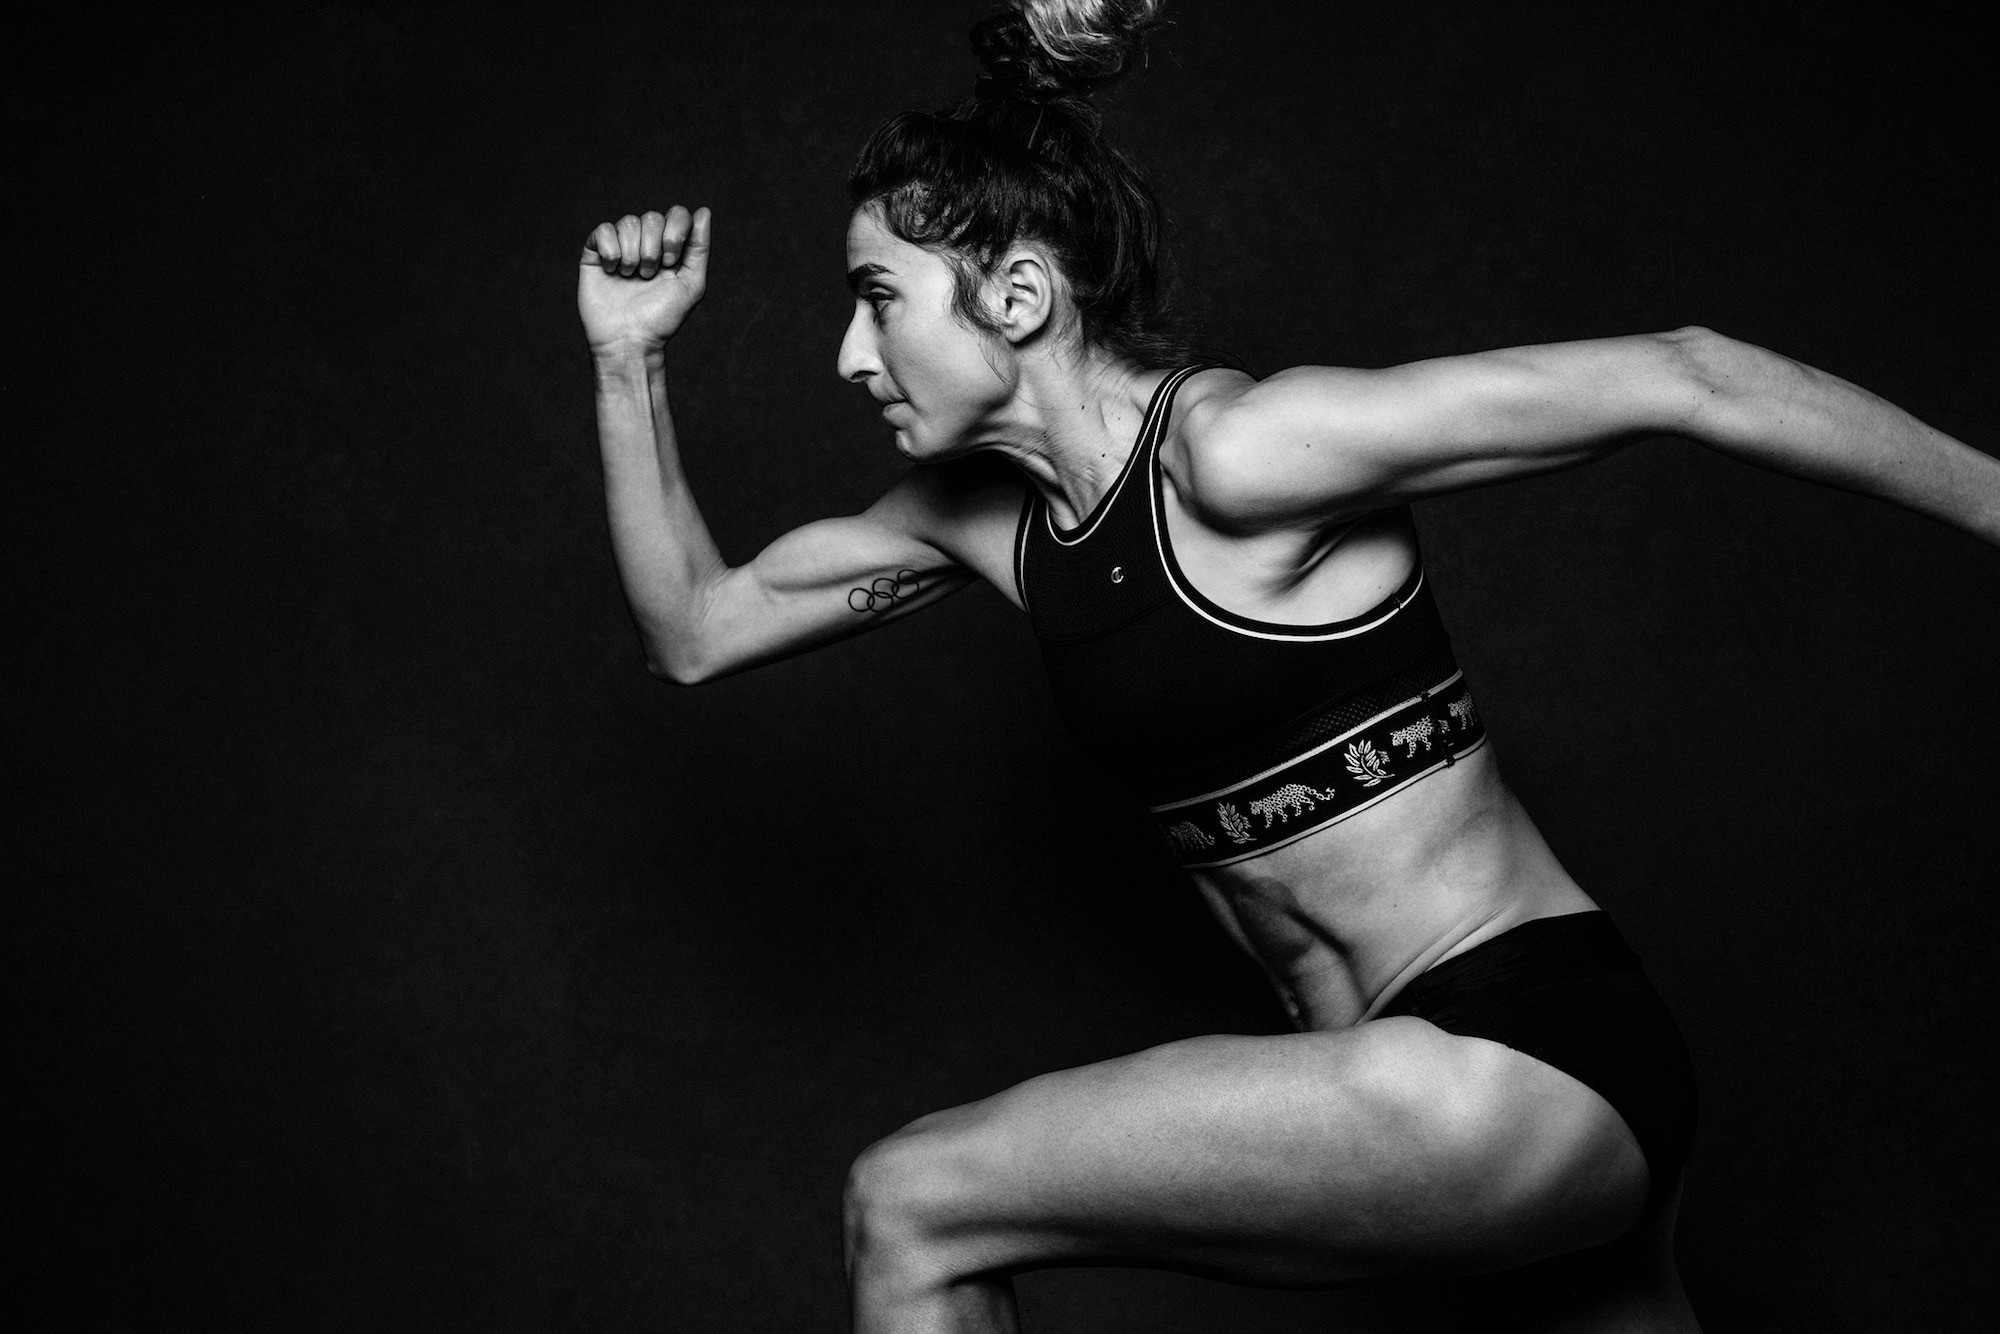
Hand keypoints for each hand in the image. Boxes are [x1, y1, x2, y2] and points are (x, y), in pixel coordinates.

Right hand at [578, 206, 711, 357]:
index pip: (676, 215)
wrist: (629, 340)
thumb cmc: (661, 318)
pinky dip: (611, 251)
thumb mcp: (692, 284)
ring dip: (633, 253)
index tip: (671, 263)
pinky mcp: (595, 253)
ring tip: (631, 278)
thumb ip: (699, 248)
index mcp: (670, 248)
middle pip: (652, 217)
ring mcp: (620, 246)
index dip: (675, 233)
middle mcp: (645, 244)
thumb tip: (703, 211)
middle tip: (649, 275)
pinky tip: (612, 271)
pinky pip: (603, 230)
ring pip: (628, 222)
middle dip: (653, 249)